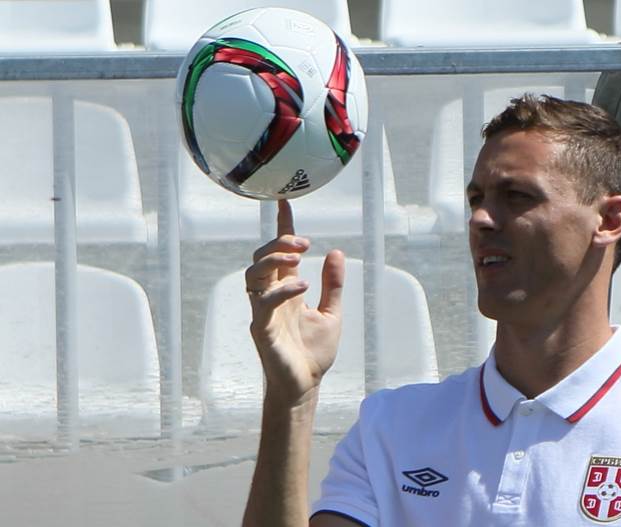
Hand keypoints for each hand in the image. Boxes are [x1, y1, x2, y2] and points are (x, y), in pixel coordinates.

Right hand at [245, 200, 344, 405]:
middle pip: (262, 256)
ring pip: (253, 273)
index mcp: (285, 289)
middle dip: (279, 241)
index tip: (284, 201)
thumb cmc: (313, 351)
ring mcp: (263, 310)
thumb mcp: (331, 312)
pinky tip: (302, 286)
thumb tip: (336, 252)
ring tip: (298, 256)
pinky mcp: (262, 327)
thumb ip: (333, 284)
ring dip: (274, 258)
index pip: (280, 251)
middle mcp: (271, 296)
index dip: (281, 225)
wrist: (306, 384)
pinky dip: (282, 289)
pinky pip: (263, 301)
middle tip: (303, 242)